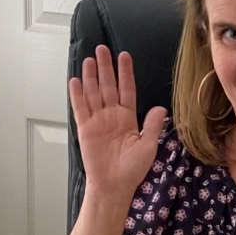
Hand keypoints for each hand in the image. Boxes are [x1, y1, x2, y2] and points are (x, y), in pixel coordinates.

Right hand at [69, 45, 166, 196]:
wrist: (114, 186)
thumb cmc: (132, 170)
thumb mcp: (147, 147)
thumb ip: (151, 126)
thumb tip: (160, 108)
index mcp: (128, 118)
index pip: (126, 90)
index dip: (125, 73)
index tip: (124, 55)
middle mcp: (112, 116)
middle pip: (108, 86)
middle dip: (105, 67)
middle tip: (101, 48)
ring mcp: (97, 121)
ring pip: (93, 93)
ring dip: (91, 76)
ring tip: (89, 59)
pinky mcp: (85, 129)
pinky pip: (80, 108)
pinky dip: (77, 95)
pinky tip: (75, 81)